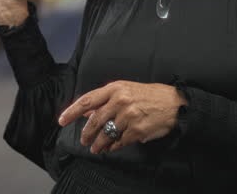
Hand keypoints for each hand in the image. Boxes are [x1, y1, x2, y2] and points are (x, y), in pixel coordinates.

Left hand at [58, 81, 186, 153]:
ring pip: (105, 134)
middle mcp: (120, 101)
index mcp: (115, 88)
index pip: (87, 100)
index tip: (62, 120)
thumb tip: (87, 111)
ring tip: (96, 148)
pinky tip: (111, 147)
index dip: (72, 111)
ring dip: (98, 144)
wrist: (175, 103)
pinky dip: (113, 147)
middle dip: (86, 133)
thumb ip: (105, 100)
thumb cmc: (149, 95)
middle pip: (94, 121)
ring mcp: (128, 116)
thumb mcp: (126, 90)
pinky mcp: (137, 130)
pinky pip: (119, 142)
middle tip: (84, 140)